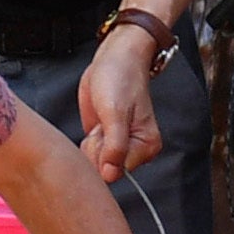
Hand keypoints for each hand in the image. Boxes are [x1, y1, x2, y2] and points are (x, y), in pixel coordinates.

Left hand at [77, 25, 166, 173]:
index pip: (117, 172)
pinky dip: (87, 141)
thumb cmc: (120, 78)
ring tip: (102, 121)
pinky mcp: (105, 140)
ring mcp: (118, 146)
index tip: (105, 132)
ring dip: (91, 143)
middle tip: (103, 124)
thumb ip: (114, 146)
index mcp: (146, 146)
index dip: (103, 154)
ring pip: (95, 163)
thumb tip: (110, 174)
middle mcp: (135, 150)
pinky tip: (96, 125)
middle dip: (95, 148)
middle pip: (104, 170)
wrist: (114, 58)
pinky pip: (89, 154)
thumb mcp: (115, 112)